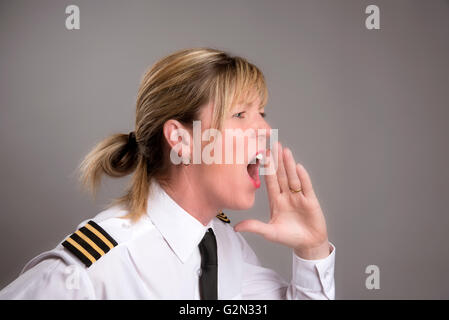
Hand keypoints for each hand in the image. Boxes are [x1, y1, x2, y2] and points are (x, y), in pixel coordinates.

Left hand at [234, 142, 330, 259]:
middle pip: (281, 175)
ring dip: (289, 164)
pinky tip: (298, 167)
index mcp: (276, 201)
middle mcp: (287, 196)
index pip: (270, 181)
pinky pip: (306, 186)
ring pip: (293, 178)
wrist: (308, 244)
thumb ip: (255, 227)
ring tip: (285, 150)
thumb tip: (236, 227)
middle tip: (273, 145)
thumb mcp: (270, 232)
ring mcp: (299, 197)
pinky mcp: (310, 201)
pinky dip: (302, 177)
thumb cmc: (289, 238)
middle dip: (277, 160)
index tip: (262, 155)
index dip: (267, 168)